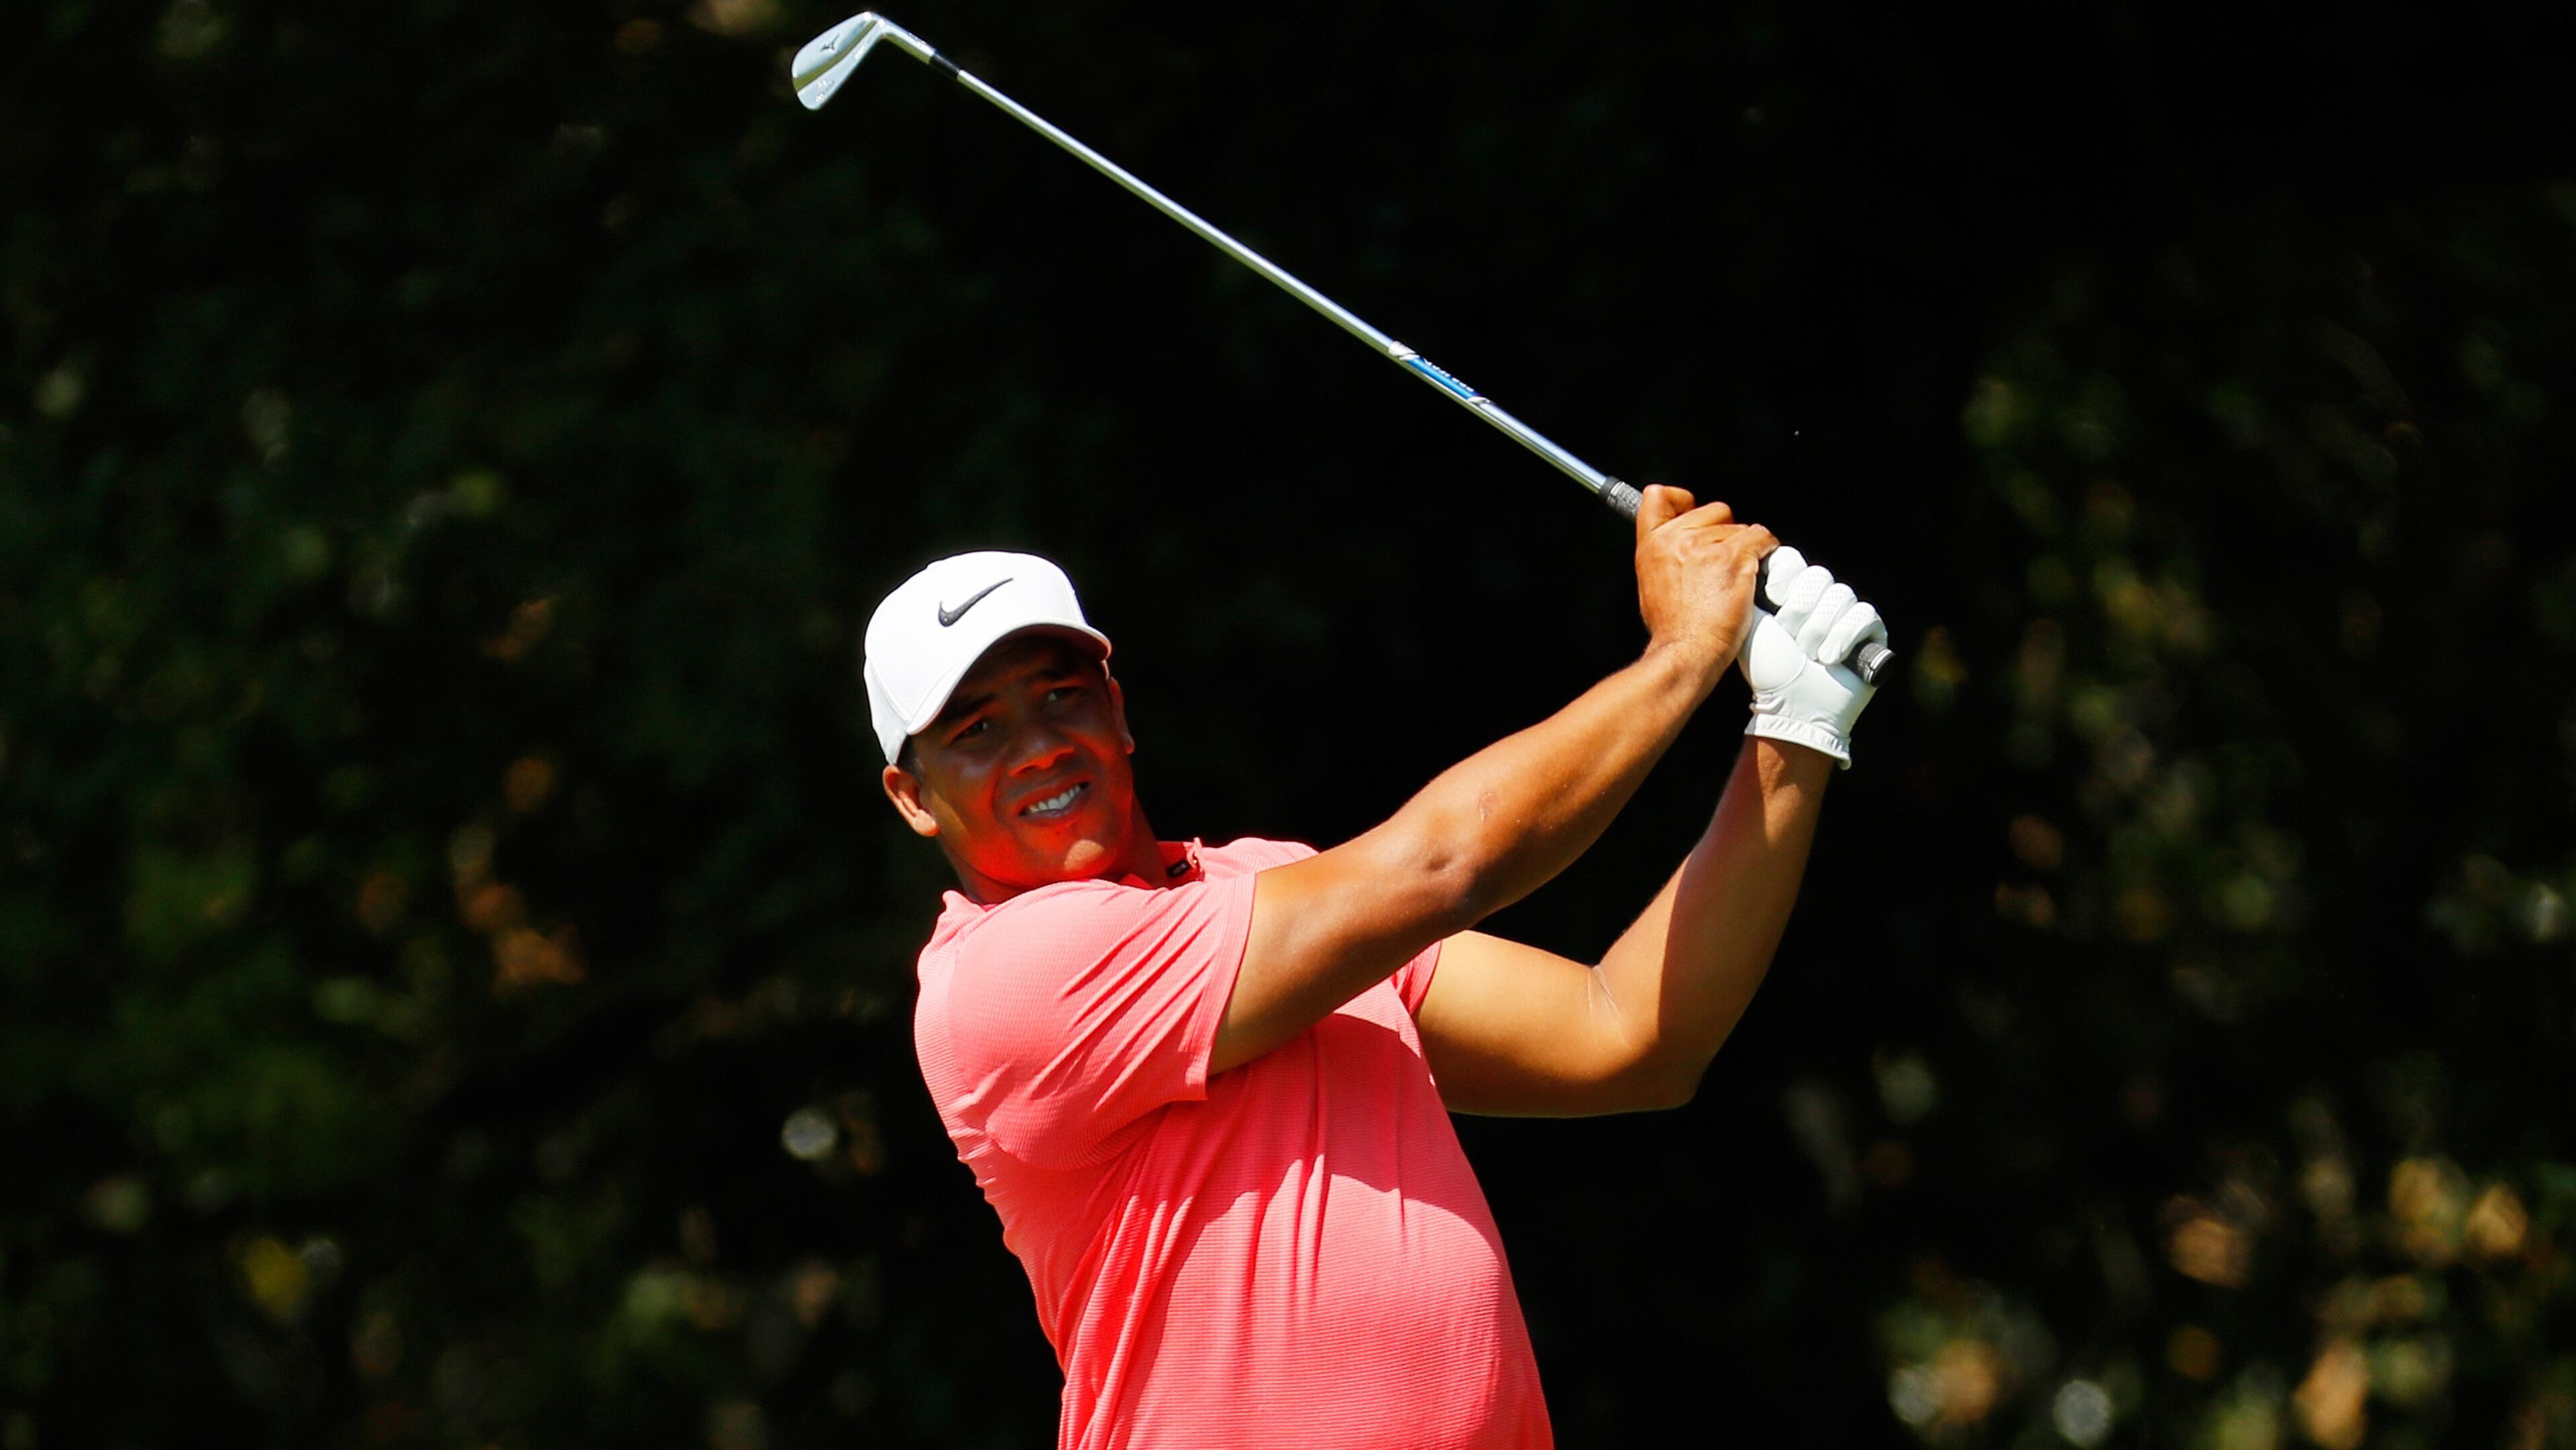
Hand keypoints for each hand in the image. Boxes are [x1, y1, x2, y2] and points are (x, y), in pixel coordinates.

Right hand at [1633, 485, 1775, 676]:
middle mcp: (1675, 539)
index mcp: (1652, 545)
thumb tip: (1683, 547)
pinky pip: (1761, 537)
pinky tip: (1758, 570)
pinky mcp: (1733, 557)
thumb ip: (1665, 557)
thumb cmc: (1673, 629)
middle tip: (1719, 567)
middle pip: (1714, 510)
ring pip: (1740, 528)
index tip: (1692, 511)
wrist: (1685, 652)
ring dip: (1744, 550)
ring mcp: (1704, 546)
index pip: (1658, 496)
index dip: (1681, 499)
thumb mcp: (1651, 586)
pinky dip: (1766, 550)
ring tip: (1731, 582)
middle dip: (1723, 533)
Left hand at [1738, 546, 1886, 766]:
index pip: (1794, 561)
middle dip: (1801, 607)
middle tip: (1789, 637)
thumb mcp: (1751, 626)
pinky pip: (1865, 614)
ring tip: (1808, 655)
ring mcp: (1848, 615)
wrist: (1793, 706)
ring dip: (1820, 627)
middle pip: (1819, 576)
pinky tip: (1830, 657)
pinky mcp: (1872, 634)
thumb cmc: (1769, 670)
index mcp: (1791, 595)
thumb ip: (1749, 592)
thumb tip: (1747, 560)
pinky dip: (1845, 635)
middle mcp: (1821, 601)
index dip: (1786, 573)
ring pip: (1842, 594)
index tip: (1774, 595)